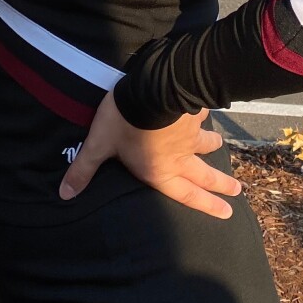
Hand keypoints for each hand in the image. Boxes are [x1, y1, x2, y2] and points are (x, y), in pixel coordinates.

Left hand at [58, 91, 240, 218]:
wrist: (151, 89)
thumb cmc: (124, 122)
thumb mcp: (99, 145)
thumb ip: (84, 169)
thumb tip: (65, 194)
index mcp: (161, 171)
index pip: (187, 194)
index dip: (207, 205)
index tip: (228, 212)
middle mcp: (180, 156)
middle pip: (204, 174)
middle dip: (220, 184)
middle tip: (238, 191)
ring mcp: (190, 133)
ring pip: (204, 143)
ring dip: (212, 147)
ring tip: (220, 147)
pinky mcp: (193, 111)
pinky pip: (201, 115)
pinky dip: (204, 116)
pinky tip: (204, 111)